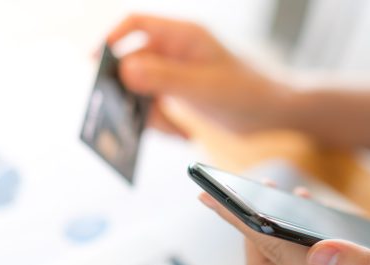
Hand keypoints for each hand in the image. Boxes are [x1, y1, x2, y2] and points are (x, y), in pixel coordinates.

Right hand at [107, 14, 292, 135]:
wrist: (274, 113)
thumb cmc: (248, 92)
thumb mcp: (205, 87)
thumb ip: (166, 78)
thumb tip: (124, 70)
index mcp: (184, 36)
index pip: (137, 25)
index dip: (111, 39)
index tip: (95, 63)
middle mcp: (177, 51)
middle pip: (134, 61)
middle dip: (129, 89)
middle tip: (125, 112)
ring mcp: (178, 72)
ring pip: (143, 88)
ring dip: (147, 111)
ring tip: (170, 129)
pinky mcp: (182, 93)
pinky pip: (157, 104)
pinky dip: (161, 121)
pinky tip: (180, 133)